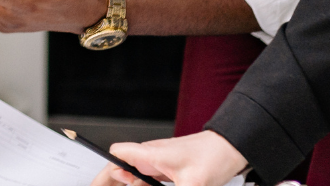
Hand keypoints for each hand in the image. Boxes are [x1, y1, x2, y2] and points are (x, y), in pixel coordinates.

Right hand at [90, 132, 247, 185]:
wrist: (232, 147)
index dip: (106, 170)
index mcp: (152, 154)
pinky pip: (147, 179)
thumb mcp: (193, 185)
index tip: (98, 185)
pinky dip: (140, 185)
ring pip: (134, 175)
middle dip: (110, 180)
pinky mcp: (169, 168)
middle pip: (121, 166)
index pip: (117, 155)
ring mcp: (160, 162)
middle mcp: (152, 156)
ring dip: (127, 184)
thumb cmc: (214, 157)